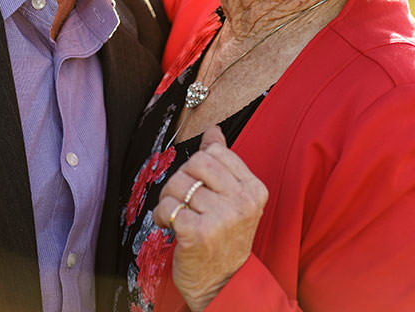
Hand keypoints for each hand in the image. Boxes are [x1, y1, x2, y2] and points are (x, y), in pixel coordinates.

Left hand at [152, 126, 266, 310]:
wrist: (222, 284)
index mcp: (253, 189)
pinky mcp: (198, 233)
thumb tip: (213, 131)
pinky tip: (169, 226)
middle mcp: (242, 202)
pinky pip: (168, 207)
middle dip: (181, 179)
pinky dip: (161, 215)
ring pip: (178, 184)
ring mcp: (221, 218)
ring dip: (168, 199)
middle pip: (195, 163)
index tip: (200, 187)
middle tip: (183, 200)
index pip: (215, 153)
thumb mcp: (233, 200)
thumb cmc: (225, 239)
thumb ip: (223, 164)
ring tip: (177, 214)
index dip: (198, 167)